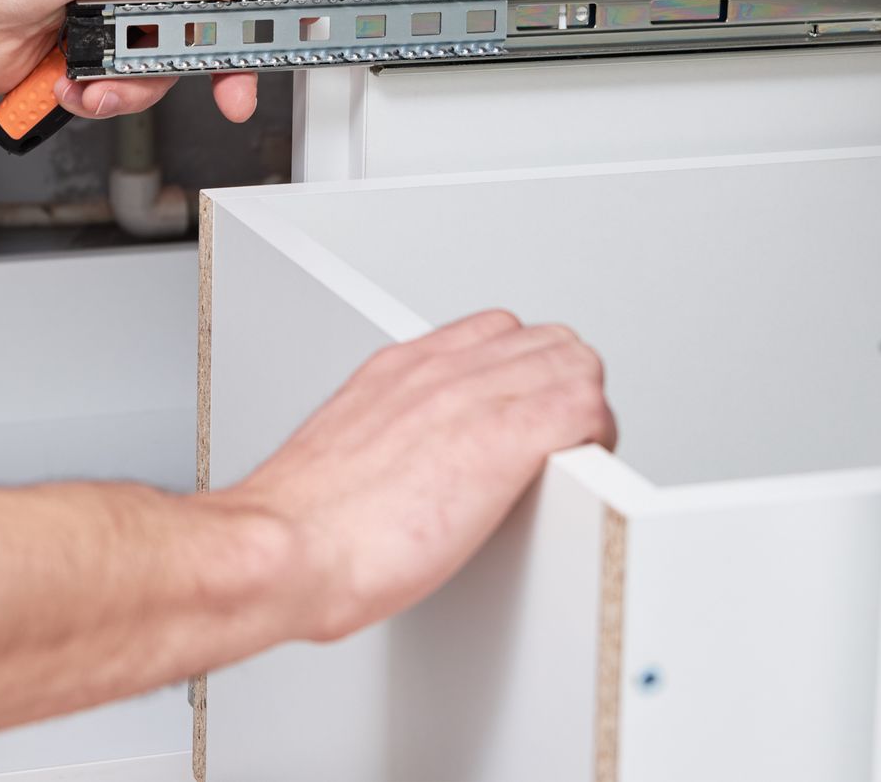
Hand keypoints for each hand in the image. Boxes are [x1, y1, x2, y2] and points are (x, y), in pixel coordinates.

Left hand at [0, 0, 306, 122]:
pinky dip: (100, 97)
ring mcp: (121, 31)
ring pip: (168, 75)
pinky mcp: (96, 68)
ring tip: (102, 73)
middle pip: (212, 32)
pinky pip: (125, 98)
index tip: (298, 11)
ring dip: (136, 84)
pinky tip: (75, 81)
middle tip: (232, 89)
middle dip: (216, 65)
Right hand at [216, 310, 616, 642]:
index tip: (529, 409)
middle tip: (563, 436)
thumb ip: (386, 441)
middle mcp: (438, 372)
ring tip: (576, 453)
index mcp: (400, 371)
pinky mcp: (505, 440)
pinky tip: (584, 465)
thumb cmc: (303, 524)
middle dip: (564, 384)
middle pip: (544, 341)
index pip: (494, 333)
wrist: (283, 548)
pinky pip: (585, 408)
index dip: (526, 370)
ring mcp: (474, 399)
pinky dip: (597, 434)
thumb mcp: (347, 451)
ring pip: (574, 362)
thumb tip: (406, 471)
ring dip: (586, 406)